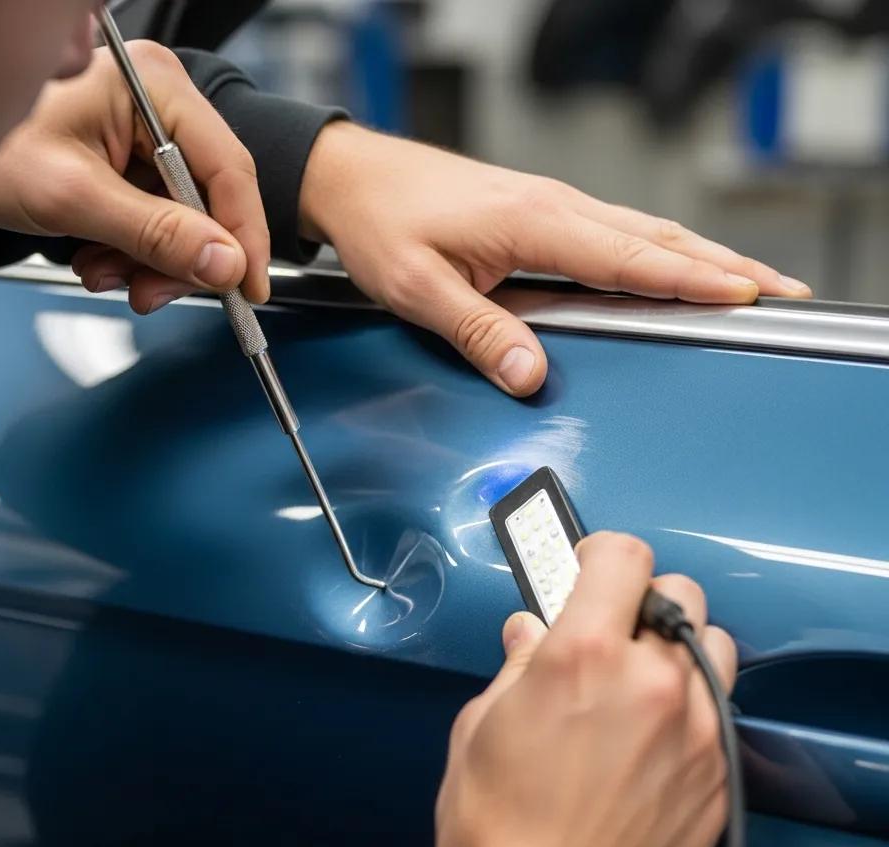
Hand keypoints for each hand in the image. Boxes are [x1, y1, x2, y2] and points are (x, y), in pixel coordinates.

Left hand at [0, 42, 270, 310]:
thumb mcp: (76, 198)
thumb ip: (157, 234)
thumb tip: (225, 265)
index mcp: (155, 89)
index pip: (229, 170)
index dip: (244, 238)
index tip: (247, 290)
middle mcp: (160, 105)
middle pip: (209, 201)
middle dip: (181, 258)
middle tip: (152, 294)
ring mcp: (146, 134)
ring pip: (184, 220)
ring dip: (151, 262)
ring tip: (106, 274)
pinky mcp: (131, 162)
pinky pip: (157, 220)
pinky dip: (134, 253)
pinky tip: (100, 259)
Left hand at [300, 123, 811, 395]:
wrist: (354, 180)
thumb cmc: (382, 226)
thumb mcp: (419, 289)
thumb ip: (479, 332)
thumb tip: (531, 375)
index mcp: (534, 223)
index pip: (631, 257)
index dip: (692, 280)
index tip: (745, 298)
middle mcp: (554, 209)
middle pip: (659, 239)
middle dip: (726, 266)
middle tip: (783, 293)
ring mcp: (551, 209)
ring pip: (645, 233)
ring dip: (702, 258)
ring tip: (749, 284)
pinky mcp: (540, 218)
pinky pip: (618, 235)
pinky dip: (660, 254)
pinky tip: (673, 271)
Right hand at [432, 532, 736, 846]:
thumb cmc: (496, 823)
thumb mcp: (480, 724)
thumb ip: (516, 664)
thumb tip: (529, 632)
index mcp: (581, 656)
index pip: (622, 556)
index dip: (601, 552)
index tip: (590, 567)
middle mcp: (650, 683)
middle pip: (678, 594)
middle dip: (642, 601)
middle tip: (610, 632)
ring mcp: (695, 732)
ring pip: (714, 649)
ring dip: (679, 649)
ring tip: (643, 681)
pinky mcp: (717, 779)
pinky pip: (718, 715)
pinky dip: (691, 710)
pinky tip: (653, 742)